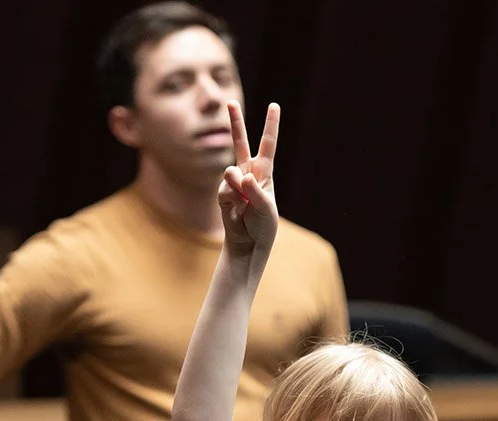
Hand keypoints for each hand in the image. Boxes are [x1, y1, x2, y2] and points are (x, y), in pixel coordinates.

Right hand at [218, 101, 279, 254]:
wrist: (248, 242)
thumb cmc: (263, 225)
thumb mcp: (265, 209)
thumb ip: (254, 191)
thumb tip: (241, 175)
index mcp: (264, 172)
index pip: (268, 145)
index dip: (270, 125)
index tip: (274, 106)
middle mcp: (249, 172)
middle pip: (240, 143)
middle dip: (235, 122)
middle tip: (230, 102)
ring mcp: (234, 181)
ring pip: (230, 171)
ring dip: (238, 188)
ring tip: (245, 204)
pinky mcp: (223, 192)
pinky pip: (225, 189)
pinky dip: (232, 200)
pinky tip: (236, 210)